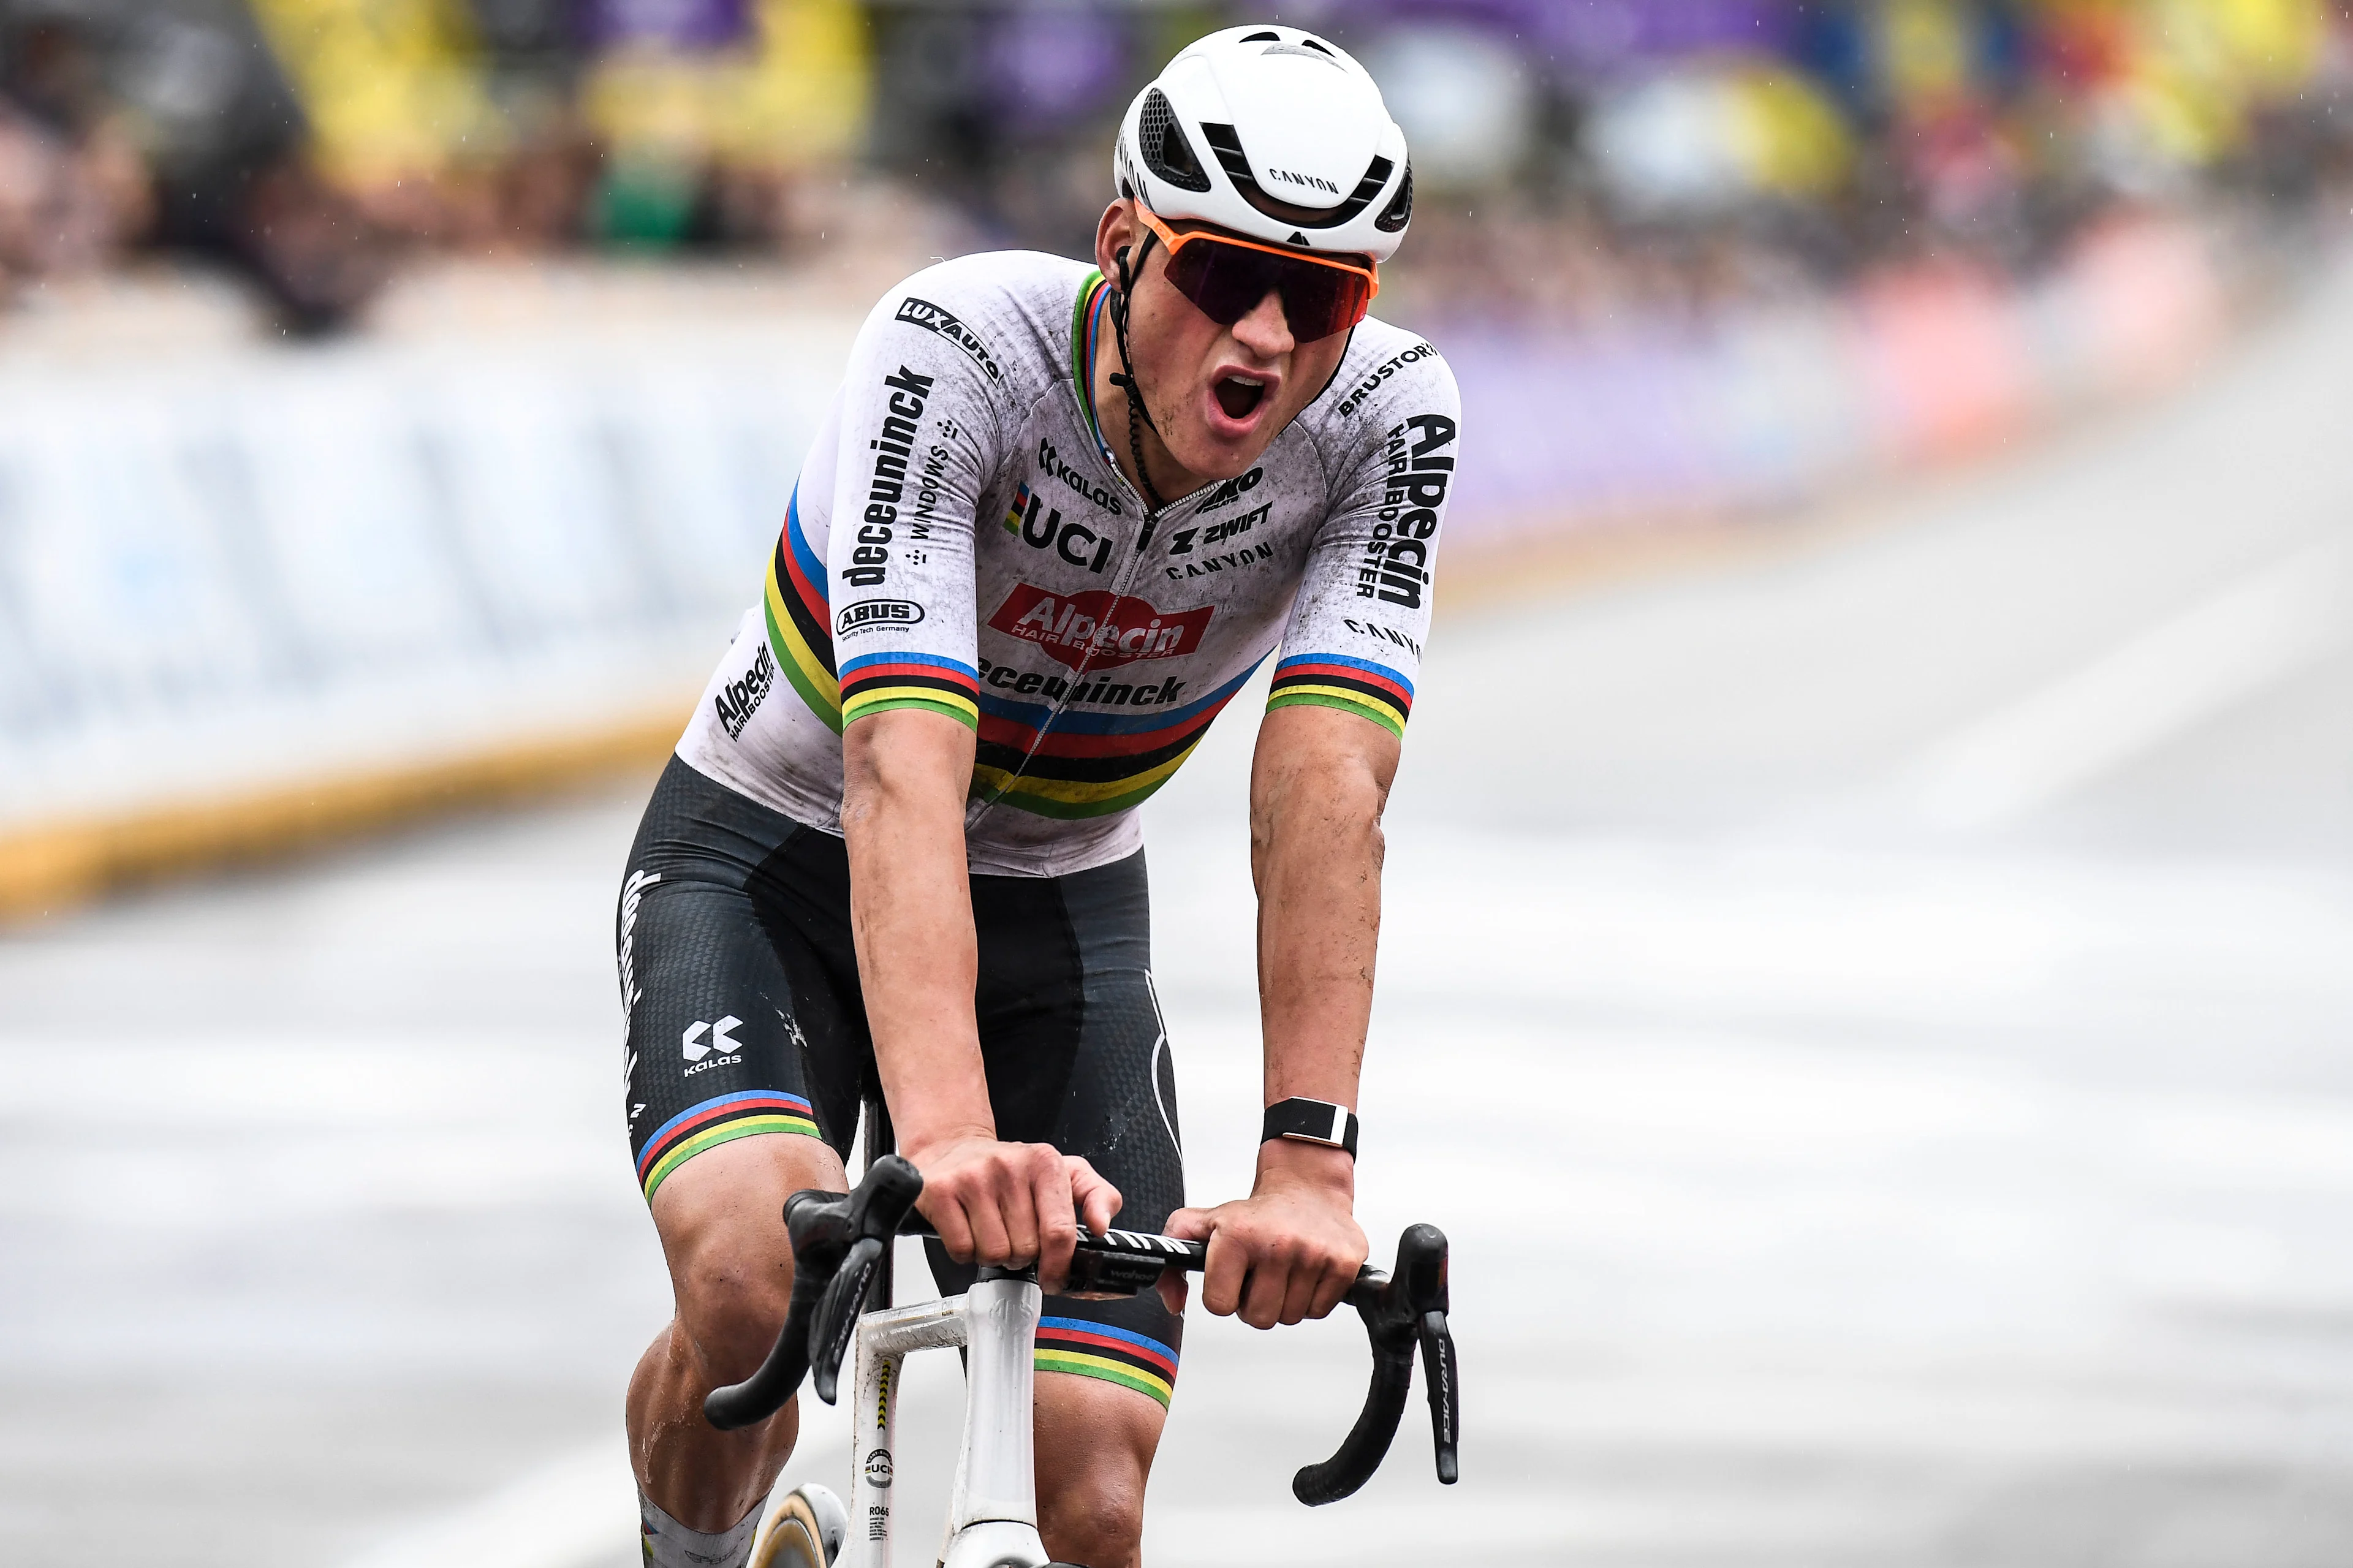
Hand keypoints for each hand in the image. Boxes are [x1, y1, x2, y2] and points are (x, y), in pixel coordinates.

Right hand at [906, 1132, 1121, 1293]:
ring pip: (994, 1254)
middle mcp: (1009, 1166)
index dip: (1058, 1266)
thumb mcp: (1063, 1173)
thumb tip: (1101, 1225)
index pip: (1059, 1231)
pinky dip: (966, 1251)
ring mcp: (972, 1178)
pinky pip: (962, 1249)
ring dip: (994, 1254)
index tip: (1054, 1277)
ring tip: (992, 1231)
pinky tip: (969, 1229)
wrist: (952, 1148)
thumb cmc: (1011, 1169)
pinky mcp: (940, 1192)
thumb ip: (1097, 1195)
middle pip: (1026, 1250)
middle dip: (1022, 1254)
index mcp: (1045, 1162)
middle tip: (1014, 1236)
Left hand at [1160, 1141, 1365, 1327]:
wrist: (1308, 1186)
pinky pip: (1318, 1312)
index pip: (1219, 1306)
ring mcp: (1314, 1254)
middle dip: (1255, 1303)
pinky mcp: (1344, 1263)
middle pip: (1258, 1319)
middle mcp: (1277, 1243)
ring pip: (1289, 1317)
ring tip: (1283, 1271)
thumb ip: (1174, 1262)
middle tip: (1260, 1276)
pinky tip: (1305, 1272)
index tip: (1232, 1277)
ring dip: (1284, 1301)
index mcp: (1237, 1235)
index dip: (1224, 1296)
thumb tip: (1174, 1302)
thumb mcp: (1203, 1224)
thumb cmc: (1255, 1214)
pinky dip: (1311, 1299)